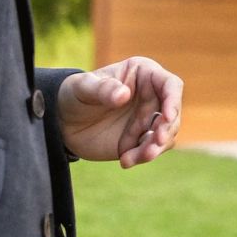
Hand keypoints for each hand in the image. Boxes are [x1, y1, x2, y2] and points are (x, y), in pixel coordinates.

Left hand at [57, 56, 182, 168]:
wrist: (63, 121)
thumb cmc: (74, 94)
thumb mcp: (83, 87)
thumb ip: (102, 88)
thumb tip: (124, 95)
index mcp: (144, 75)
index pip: (170, 85)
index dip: (173, 100)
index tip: (167, 117)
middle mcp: (152, 96)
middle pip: (172, 114)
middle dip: (166, 130)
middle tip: (155, 142)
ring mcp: (148, 119)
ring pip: (165, 135)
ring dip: (155, 147)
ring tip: (133, 157)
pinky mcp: (140, 139)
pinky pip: (150, 149)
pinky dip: (142, 156)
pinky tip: (124, 161)